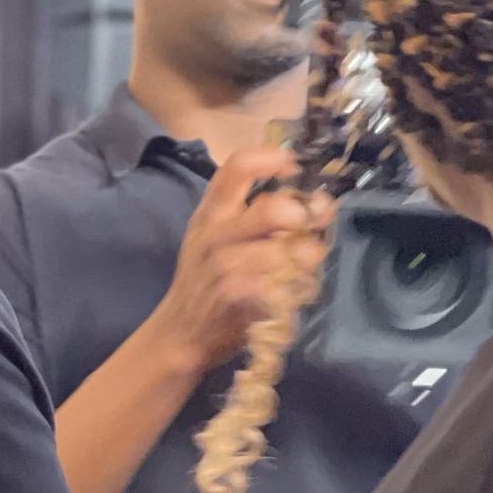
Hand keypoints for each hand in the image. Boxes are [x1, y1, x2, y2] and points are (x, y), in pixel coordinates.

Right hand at [149, 147, 334, 374]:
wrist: (178, 333)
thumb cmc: (205, 282)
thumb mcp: (217, 239)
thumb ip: (257, 217)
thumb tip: (314, 203)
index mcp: (211, 212)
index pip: (238, 166)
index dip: (273, 159)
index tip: (295, 168)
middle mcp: (215, 233)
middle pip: (271, 210)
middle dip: (303, 217)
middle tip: (312, 227)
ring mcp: (223, 266)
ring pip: (283, 252)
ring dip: (305, 260)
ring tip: (303, 268)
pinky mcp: (234, 297)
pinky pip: (280, 285)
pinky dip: (294, 290)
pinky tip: (289, 294)